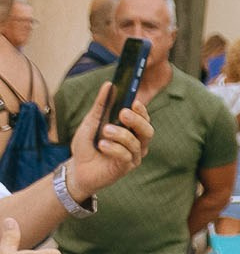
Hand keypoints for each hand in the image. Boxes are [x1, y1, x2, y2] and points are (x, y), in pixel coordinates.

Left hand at [66, 85, 152, 203]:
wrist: (78, 167)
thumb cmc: (87, 144)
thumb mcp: (92, 121)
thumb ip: (101, 105)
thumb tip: (109, 85)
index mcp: (131, 130)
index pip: (144, 119)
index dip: (142, 110)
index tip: (134, 101)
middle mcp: (136, 143)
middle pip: (147, 131)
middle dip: (137, 121)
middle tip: (123, 113)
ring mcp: (133, 156)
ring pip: (136, 143)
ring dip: (120, 135)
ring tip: (104, 130)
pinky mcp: (125, 168)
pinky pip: (126, 156)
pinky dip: (114, 148)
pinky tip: (102, 145)